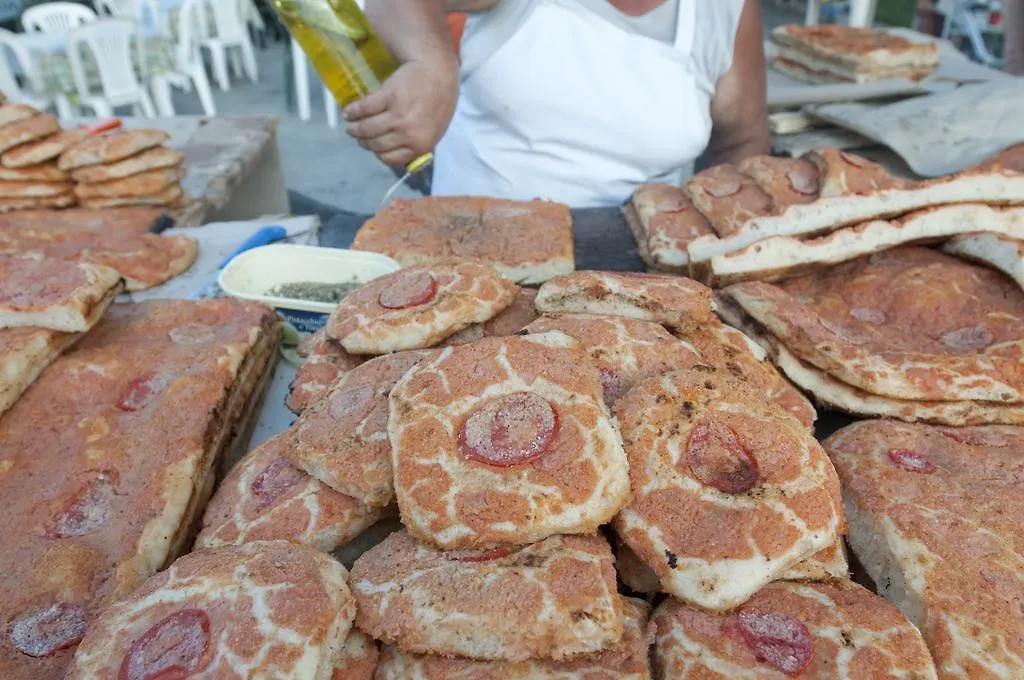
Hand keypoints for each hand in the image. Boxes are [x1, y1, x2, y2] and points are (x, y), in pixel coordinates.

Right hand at [343, 57, 458, 166]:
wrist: (438, 73)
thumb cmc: (437, 103)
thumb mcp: (433, 132)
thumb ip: (416, 146)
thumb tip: (393, 156)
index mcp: (419, 146)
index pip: (389, 158)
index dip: (376, 152)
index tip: (370, 146)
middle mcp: (408, 133)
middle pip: (375, 143)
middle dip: (362, 141)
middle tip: (355, 134)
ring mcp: (398, 115)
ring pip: (367, 128)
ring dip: (354, 128)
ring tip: (349, 124)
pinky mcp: (389, 96)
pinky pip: (365, 109)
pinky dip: (353, 111)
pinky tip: (348, 112)